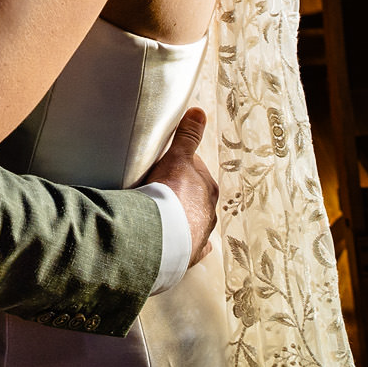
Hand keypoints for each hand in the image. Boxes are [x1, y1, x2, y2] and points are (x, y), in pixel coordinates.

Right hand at [139, 107, 217, 266]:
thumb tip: (199, 112)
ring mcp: (200, 235)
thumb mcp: (177, 158)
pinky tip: (177, 246)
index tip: (165, 167)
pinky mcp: (189, 254)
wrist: (160, 235)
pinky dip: (183, 245)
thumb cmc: (170, 194)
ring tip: (160, 217)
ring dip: (180, 219)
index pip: (195, 171)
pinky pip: (189, 249)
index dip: (179, 166)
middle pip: (195, 197)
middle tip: (159, 190)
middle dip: (181, 194)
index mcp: (207, 188)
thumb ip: (187, 136)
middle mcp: (208, 212)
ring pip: (193, 222)